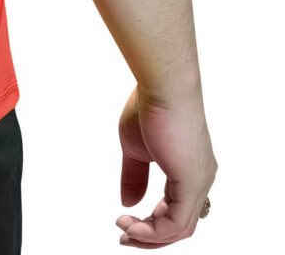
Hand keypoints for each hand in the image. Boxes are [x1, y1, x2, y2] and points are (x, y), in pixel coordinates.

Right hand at [115, 84, 216, 246]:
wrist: (161, 87)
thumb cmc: (149, 107)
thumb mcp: (135, 148)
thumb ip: (134, 176)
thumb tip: (128, 202)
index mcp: (189, 168)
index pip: (176, 208)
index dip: (151, 221)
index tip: (124, 220)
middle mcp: (201, 179)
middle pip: (180, 225)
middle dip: (149, 235)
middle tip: (124, 237)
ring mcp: (199, 182)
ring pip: (179, 228)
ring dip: (149, 236)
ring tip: (123, 230)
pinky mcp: (192, 182)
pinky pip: (176, 222)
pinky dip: (153, 230)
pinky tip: (133, 225)